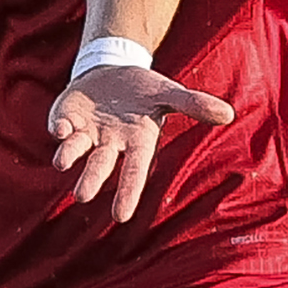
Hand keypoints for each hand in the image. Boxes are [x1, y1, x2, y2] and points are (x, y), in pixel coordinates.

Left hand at [46, 65, 234, 224]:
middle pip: (100, 165)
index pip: (135, 170)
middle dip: (91, 180)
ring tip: (61, 163)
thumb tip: (228, 114)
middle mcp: (110, 143)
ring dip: (68, 155)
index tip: (121, 216)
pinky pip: (60, 126)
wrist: (112, 71)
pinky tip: (60, 128)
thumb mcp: (169, 93)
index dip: (128, 191)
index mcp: (137, 141)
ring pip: (75, 150)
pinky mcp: (67, 118)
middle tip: (81, 196)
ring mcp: (86, 132)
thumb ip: (194, 104)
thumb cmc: (143, 90)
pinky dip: (59, 128)